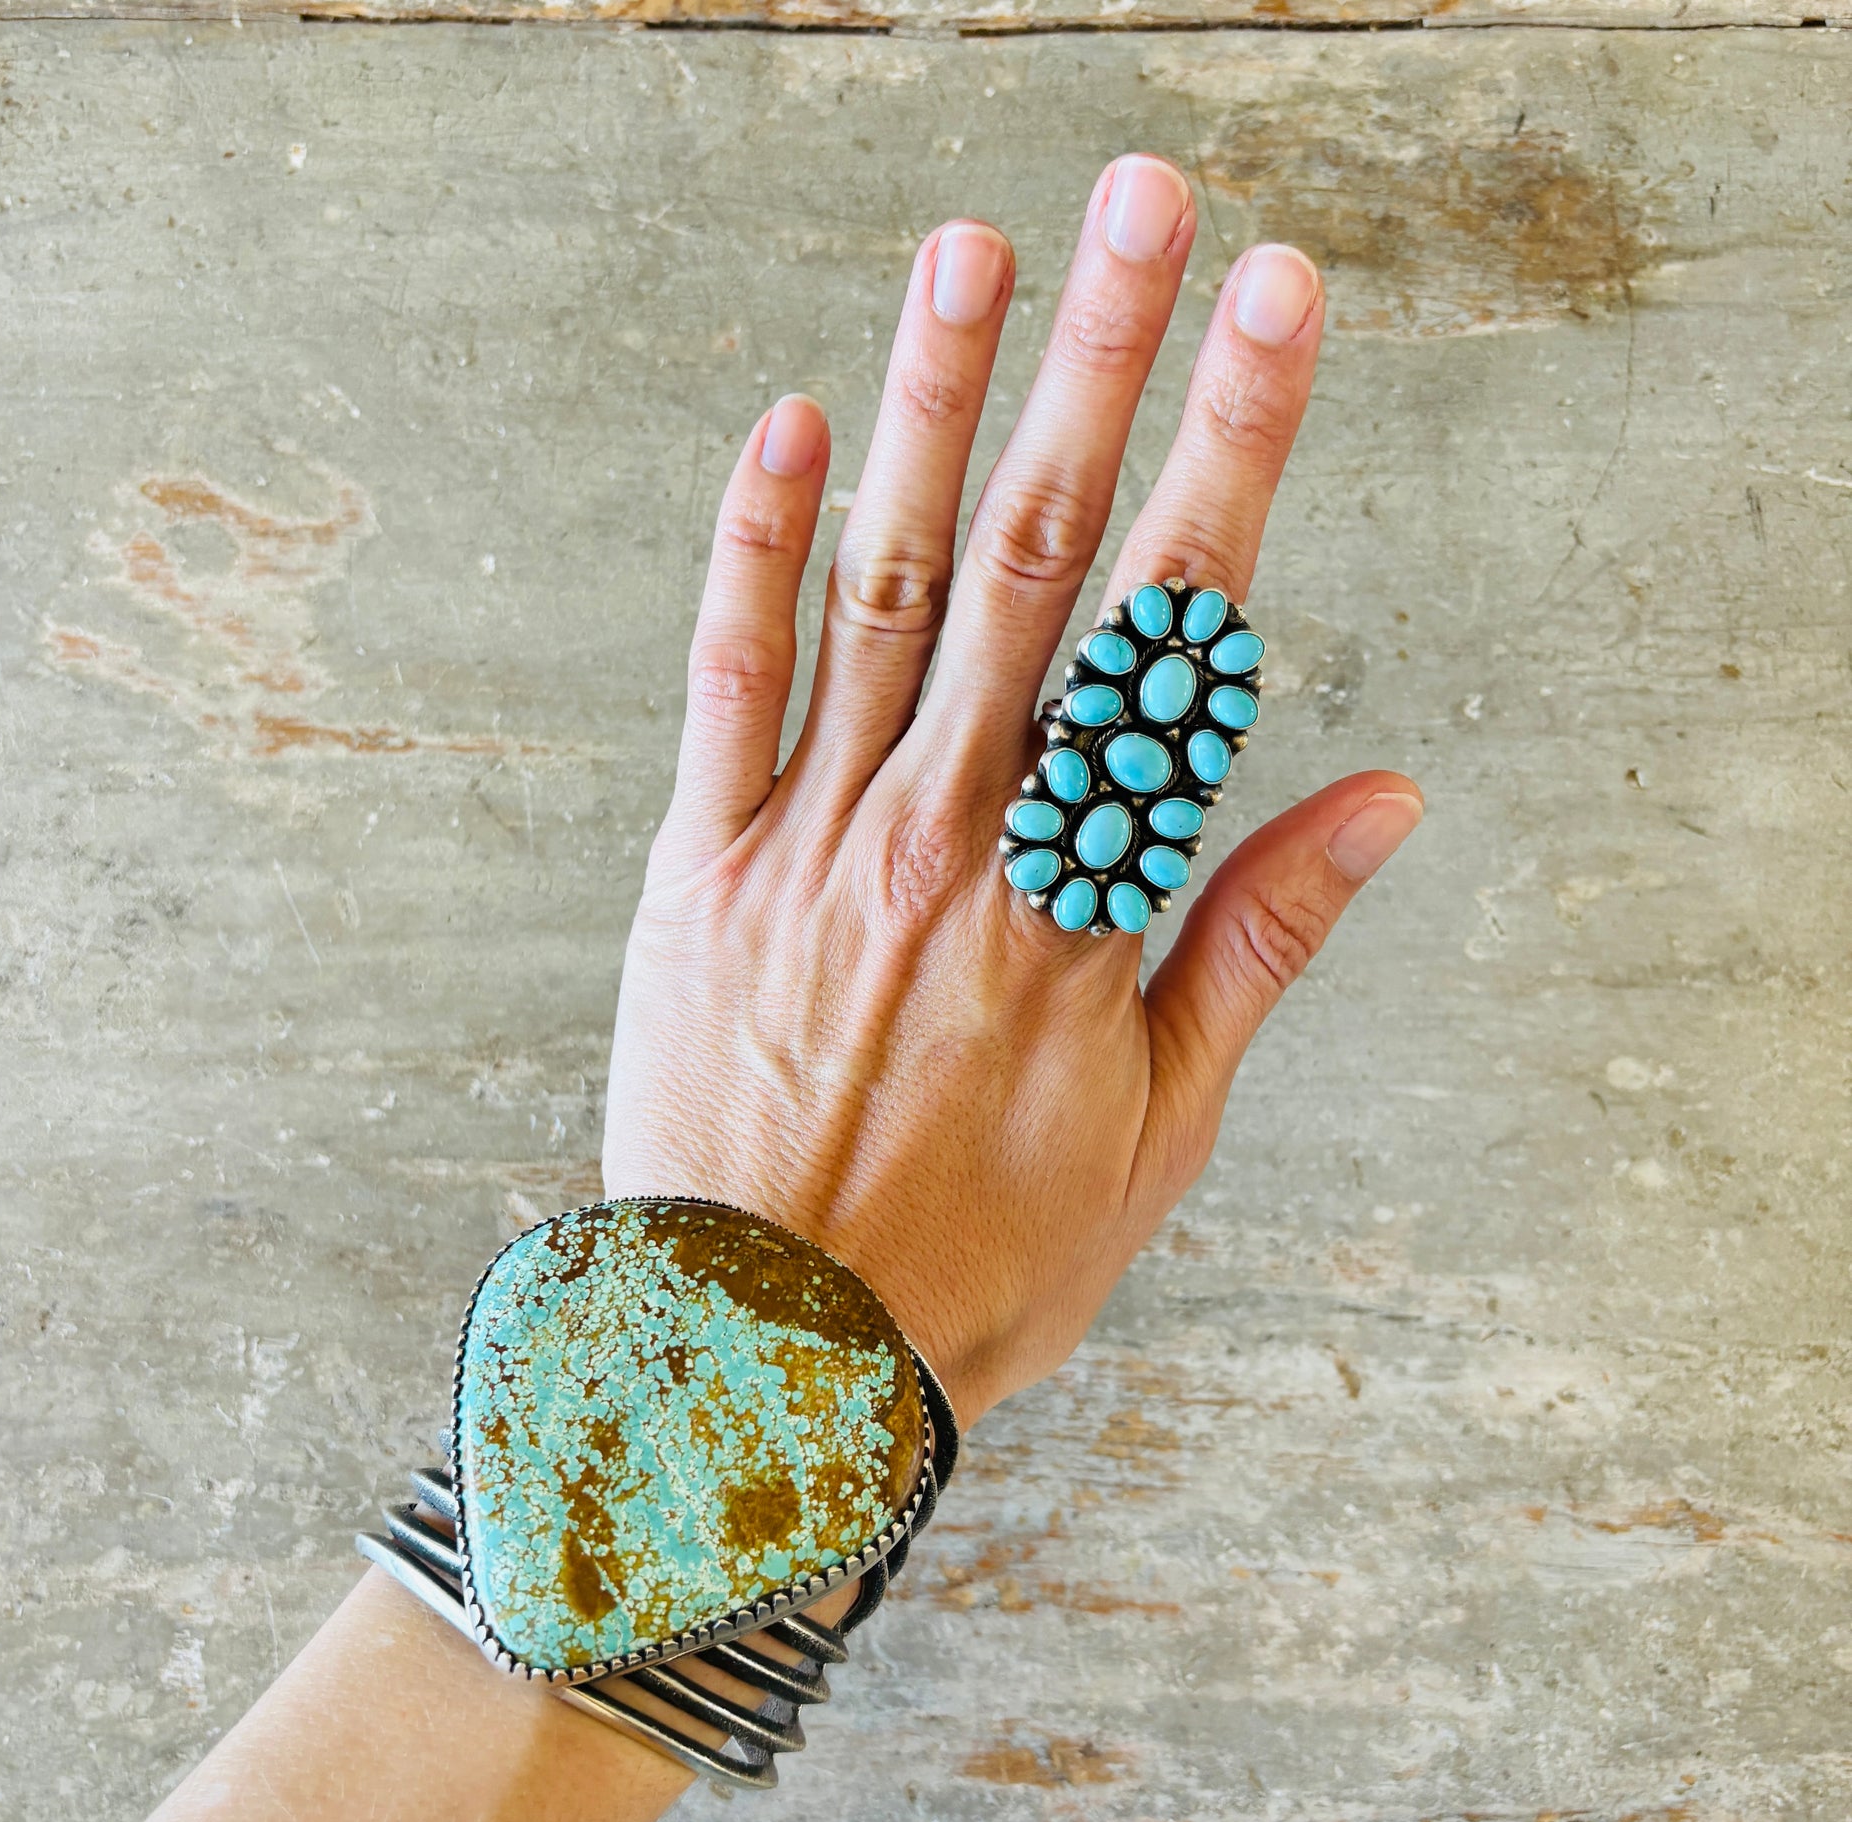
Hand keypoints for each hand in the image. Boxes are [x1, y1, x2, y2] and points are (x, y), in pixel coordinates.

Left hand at [604, 154, 1421, 1429]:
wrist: (770, 1349)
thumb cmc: (981, 1258)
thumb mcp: (1161, 1130)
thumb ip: (1260, 943)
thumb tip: (1386, 797)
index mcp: (1081, 899)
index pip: (1176, 634)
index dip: (1232, 454)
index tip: (1277, 311)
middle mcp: (951, 838)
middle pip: (1034, 564)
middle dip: (1098, 367)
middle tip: (1143, 201)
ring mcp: (815, 841)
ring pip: (882, 586)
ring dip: (928, 408)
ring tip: (975, 252)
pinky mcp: (706, 868)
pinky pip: (726, 682)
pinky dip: (751, 550)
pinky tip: (781, 425)